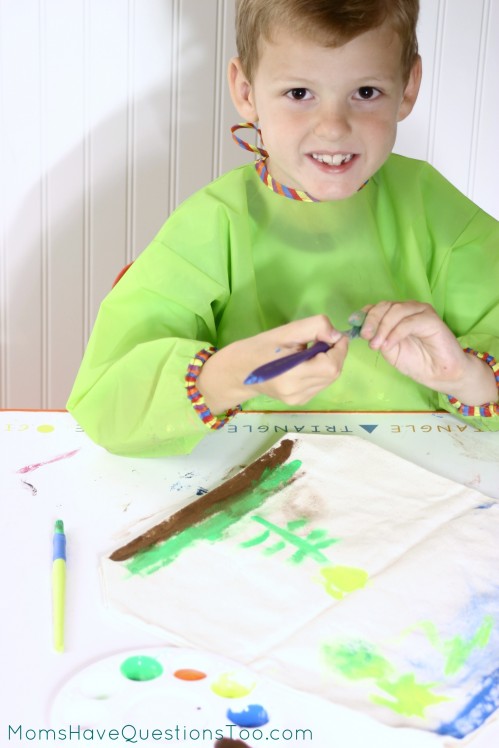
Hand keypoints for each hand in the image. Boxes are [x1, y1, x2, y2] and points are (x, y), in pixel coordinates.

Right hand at [198, 315, 348, 412]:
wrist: (238, 371)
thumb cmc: (259, 347)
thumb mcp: (286, 331)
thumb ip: (315, 327)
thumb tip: (336, 335)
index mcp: (292, 375)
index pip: (331, 366)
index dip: (339, 349)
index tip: (335, 335)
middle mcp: (298, 392)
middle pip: (333, 373)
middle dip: (335, 354)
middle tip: (322, 340)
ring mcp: (299, 399)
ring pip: (329, 379)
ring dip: (328, 362)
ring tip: (310, 352)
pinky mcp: (300, 401)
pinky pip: (320, 384)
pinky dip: (321, 371)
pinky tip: (306, 364)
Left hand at [360, 301, 496, 403]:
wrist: (440, 374)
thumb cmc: (416, 362)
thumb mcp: (389, 350)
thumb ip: (377, 338)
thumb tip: (363, 330)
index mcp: (397, 315)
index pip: (378, 307)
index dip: (365, 315)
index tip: (355, 328)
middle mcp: (409, 309)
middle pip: (385, 306)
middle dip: (371, 320)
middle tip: (365, 337)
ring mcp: (421, 312)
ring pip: (396, 311)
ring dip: (383, 328)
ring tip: (376, 345)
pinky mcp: (431, 320)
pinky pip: (408, 322)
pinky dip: (395, 333)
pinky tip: (388, 345)